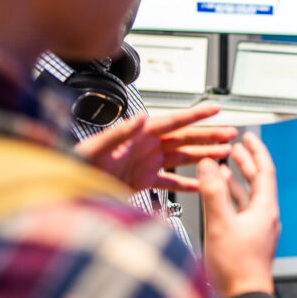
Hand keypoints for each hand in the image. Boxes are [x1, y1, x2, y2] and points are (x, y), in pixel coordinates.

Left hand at [74, 103, 236, 191]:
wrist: (66, 189)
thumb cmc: (74, 166)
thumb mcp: (95, 148)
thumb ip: (119, 132)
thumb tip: (141, 117)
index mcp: (138, 135)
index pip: (173, 121)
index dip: (195, 115)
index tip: (214, 108)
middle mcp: (145, 146)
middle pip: (184, 138)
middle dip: (209, 135)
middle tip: (230, 133)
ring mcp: (145, 163)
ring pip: (182, 157)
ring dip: (203, 156)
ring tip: (224, 154)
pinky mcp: (142, 180)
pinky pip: (170, 182)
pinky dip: (186, 184)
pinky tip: (200, 184)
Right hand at [197, 132, 279, 297]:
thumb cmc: (237, 268)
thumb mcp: (220, 224)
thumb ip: (213, 192)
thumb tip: (210, 166)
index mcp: (265, 210)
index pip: (265, 172)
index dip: (256, 152)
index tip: (248, 137)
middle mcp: (265, 218)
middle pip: (258, 182)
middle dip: (246, 163)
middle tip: (235, 148)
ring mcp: (257, 229)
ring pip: (248, 197)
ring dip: (236, 181)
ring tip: (223, 168)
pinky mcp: (248, 240)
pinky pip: (241, 211)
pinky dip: (230, 200)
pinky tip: (218, 200)